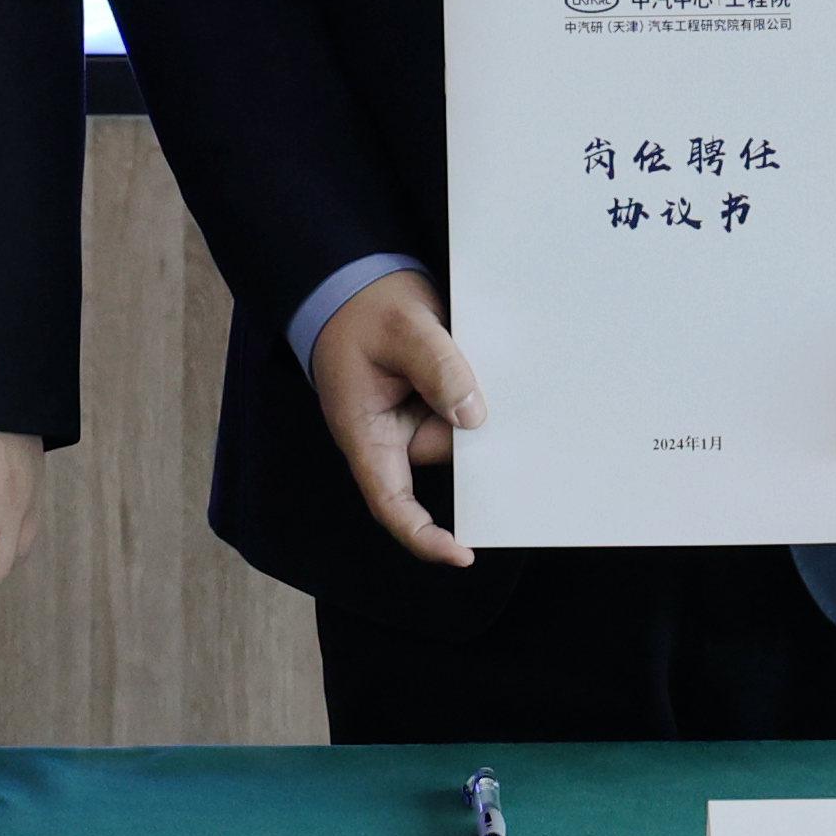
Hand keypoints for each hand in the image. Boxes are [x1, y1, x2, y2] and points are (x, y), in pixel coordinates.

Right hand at [311, 272, 484, 570]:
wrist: (354, 281)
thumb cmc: (363, 309)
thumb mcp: (403, 329)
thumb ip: (439, 370)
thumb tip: (474, 416)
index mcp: (366, 433)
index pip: (392, 503)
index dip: (424, 536)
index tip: (462, 553)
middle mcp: (389, 435)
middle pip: (441, 458)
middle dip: (467, 437)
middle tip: (481, 392)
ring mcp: (410, 419)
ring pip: (458, 430)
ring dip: (473, 402)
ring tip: (466, 352)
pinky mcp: (430, 401)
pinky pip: (461, 410)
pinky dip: (473, 393)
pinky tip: (474, 359)